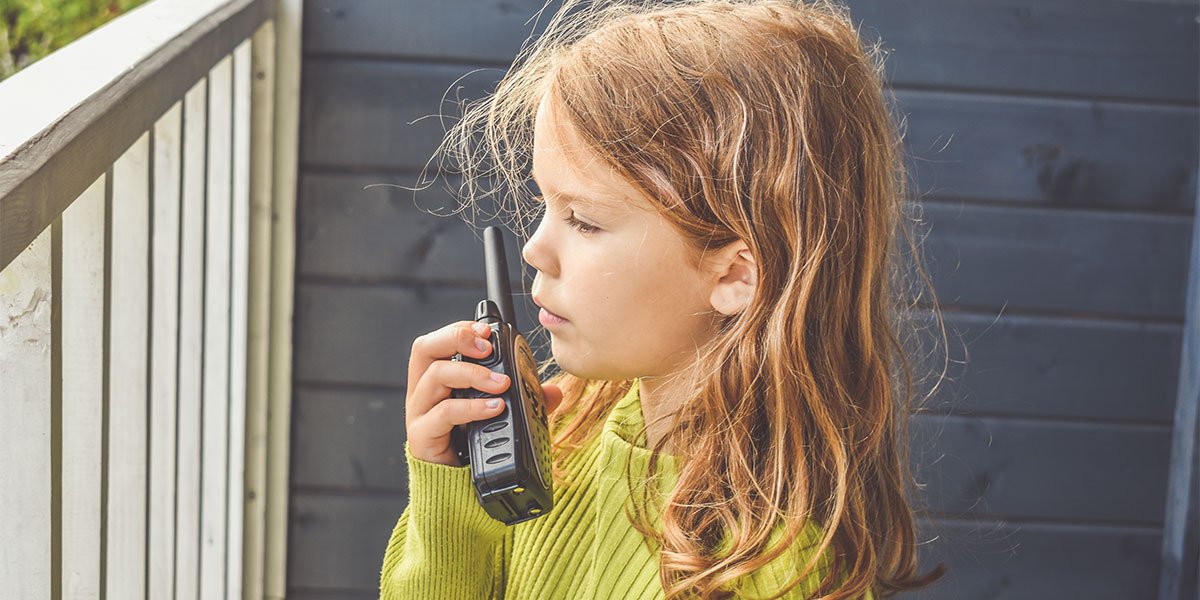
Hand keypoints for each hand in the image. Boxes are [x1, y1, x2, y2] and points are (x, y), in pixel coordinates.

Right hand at [405, 320, 562, 465]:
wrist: (455, 491)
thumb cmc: (472, 446)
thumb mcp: (501, 417)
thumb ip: (524, 401)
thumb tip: (553, 391)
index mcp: (437, 381)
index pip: (439, 342)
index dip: (460, 330)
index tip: (487, 330)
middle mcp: (423, 392)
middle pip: (425, 348)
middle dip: (456, 338)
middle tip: (486, 347)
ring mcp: (420, 413)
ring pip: (434, 376)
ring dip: (472, 373)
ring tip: (502, 383)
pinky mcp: (423, 437)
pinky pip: (443, 413)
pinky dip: (472, 407)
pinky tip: (495, 408)